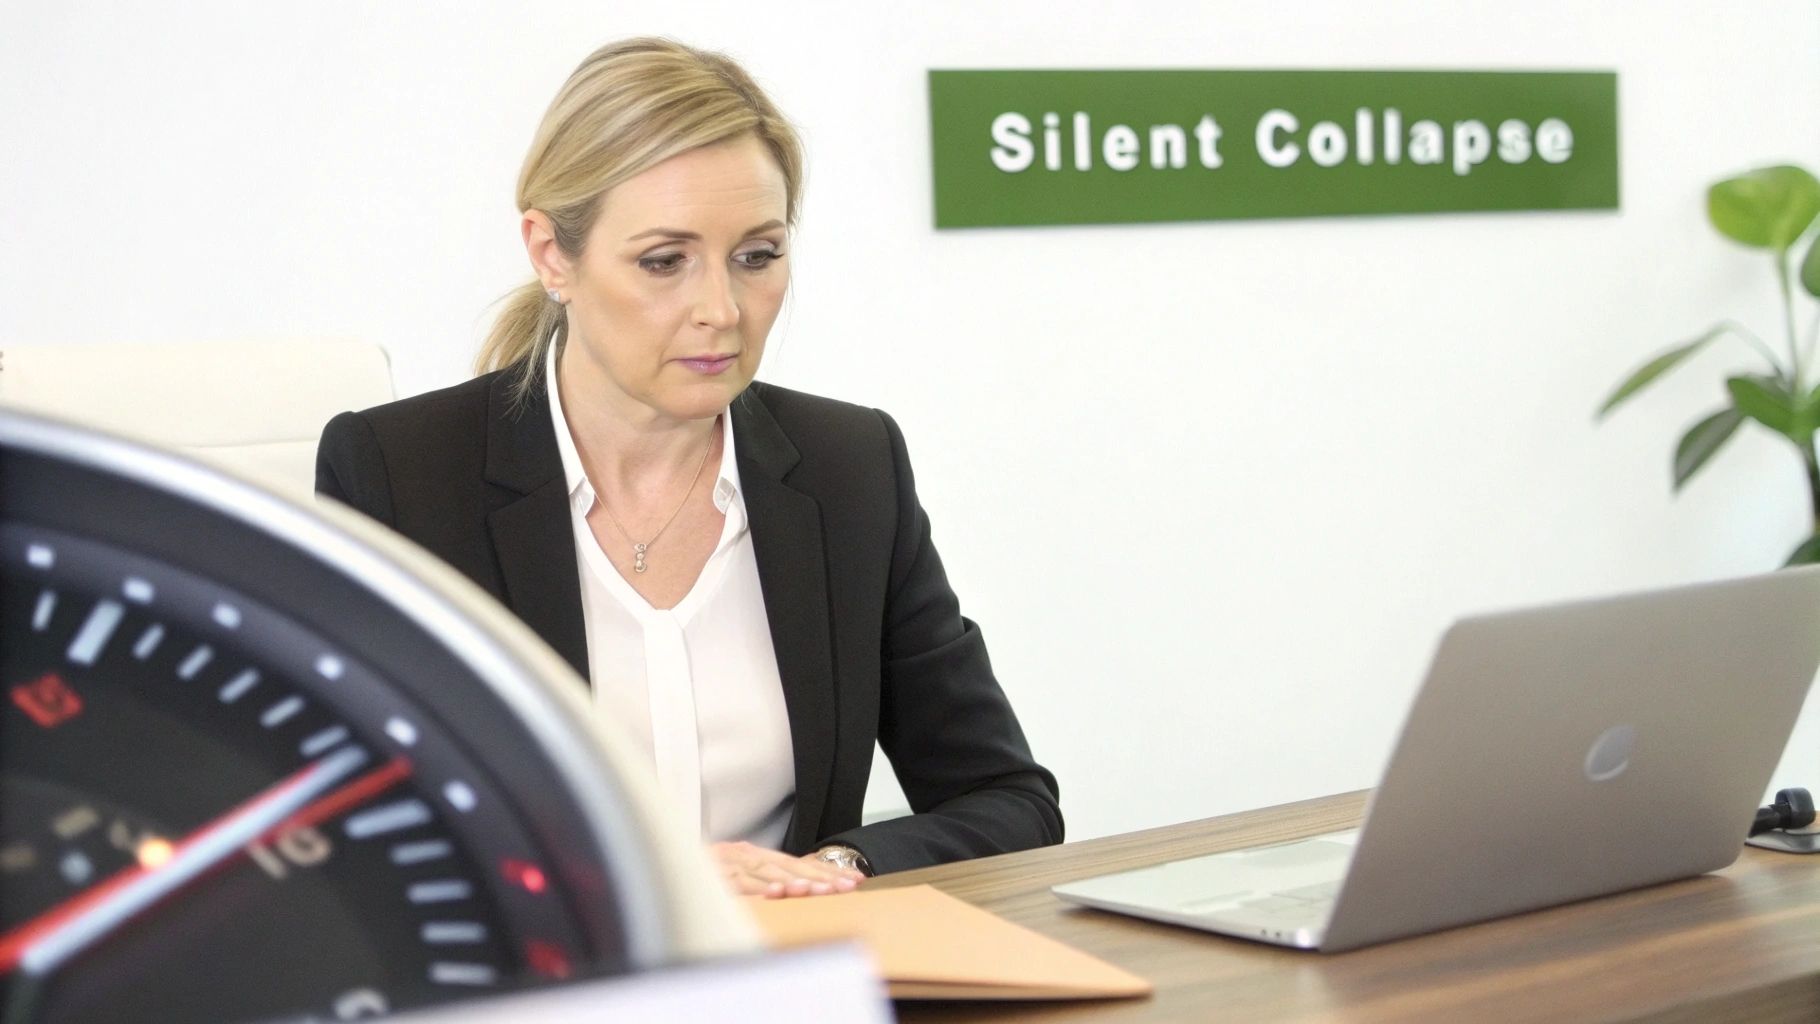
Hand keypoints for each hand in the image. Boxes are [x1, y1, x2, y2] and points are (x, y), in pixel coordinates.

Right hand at [710, 841, 864, 898]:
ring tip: (816, 890)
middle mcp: (745, 854)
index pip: (799, 862)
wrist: (659, 854)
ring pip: (767, 873)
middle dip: (820, 876)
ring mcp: (729, 863)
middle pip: (789, 866)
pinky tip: (776, 893)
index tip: (856, 881)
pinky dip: (758, 887)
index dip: (827, 870)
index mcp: (755, 854)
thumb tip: (799, 887)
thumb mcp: (737, 872)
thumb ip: (764, 878)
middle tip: (845, 887)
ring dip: (792, 881)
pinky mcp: (712, 874)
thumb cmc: (701, 871)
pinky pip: (738, 883)